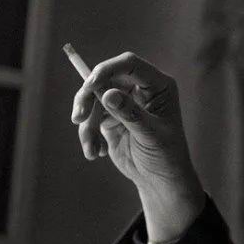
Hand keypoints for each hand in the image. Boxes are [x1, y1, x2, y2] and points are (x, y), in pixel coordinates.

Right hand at [71, 51, 204, 242]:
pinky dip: (88, 135)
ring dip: (87, 124)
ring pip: (93, 99)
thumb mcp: (150, 135)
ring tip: (92, 150)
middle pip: (105, 78)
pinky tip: (97, 153)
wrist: (159, 179)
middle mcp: (140, 88)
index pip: (129, 65)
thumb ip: (130, 114)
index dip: (108, 69)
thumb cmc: (165, 155)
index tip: (90, 84)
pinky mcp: (110, 117)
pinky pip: (90, 118)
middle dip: (88, 97)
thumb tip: (107, 93)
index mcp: (158, 85)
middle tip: (78, 118)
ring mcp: (124, 101)